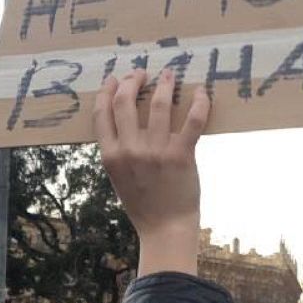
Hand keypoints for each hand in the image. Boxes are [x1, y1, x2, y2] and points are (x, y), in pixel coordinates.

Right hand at [96, 66, 209, 276]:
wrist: (165, 228)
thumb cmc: (143, 205)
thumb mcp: (118, 178)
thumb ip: (117, 152)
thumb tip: (123, 123)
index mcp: (110, 155)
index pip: (102, 113)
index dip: (107, 90)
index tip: (115, 79)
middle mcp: (130, 150)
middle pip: (126, 102)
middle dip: (133, 81)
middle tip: (142, 73)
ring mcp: (156, 151)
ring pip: (159, 104)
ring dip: (165, 85)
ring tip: (169, 75)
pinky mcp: (182, 154)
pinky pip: (193, 120)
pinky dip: (199, 102)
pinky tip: (201, 92)